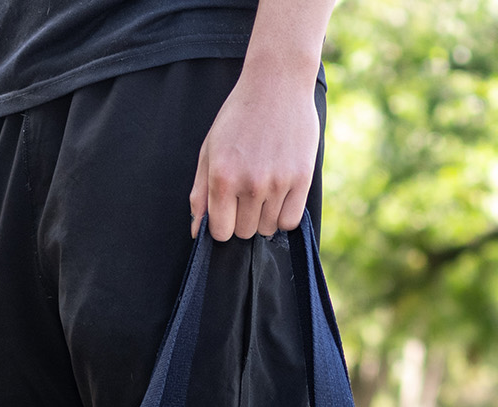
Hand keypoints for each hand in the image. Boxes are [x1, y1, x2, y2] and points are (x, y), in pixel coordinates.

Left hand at [190, 65, 319, 240]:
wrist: (277, 82)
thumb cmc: (238, 116)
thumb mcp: (209, 150)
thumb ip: (200, 193)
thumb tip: (196, 232)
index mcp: (222, 177)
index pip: (220, 232)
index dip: (223, 225)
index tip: (228, 210)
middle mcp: (250, 183)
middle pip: (244, 232)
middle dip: (243, 219)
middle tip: (247, 193)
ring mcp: (278, 182)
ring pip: (267, 229)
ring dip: (264, 216)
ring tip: (265, 188)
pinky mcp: (302, 178)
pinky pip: (290, 221)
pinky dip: (284, 215)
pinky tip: (280, 196)